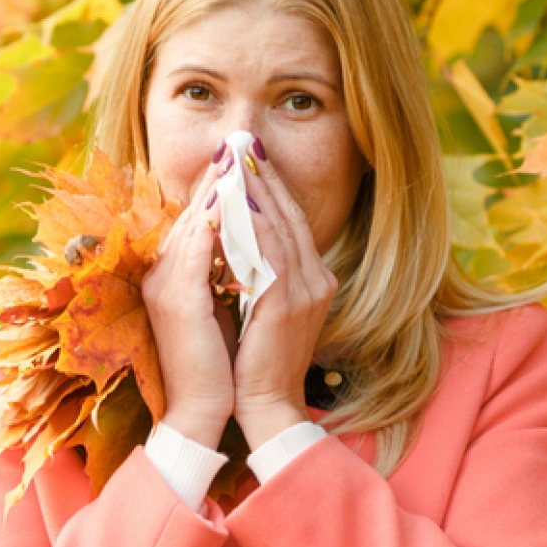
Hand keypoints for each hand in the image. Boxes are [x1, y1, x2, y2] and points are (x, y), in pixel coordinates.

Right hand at [142, 144, 236, 448]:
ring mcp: (165, 283)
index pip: (196, 217)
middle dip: (219, 175)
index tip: (241, 157)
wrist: (206, 411)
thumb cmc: (220, 363)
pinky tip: (236, 197)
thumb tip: (252, 238)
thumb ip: (229, 270)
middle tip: (240, 141)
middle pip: (193, 210)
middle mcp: (162, 272)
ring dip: (219, 186)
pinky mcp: (177, 298)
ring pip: (194, 221)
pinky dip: (216, 219)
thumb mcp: (225, 306)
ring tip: (241, 156)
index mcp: (172, 274)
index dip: (218, 186)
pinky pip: (196, 245)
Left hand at [231, 139, 338, 447]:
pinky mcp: (286, 304)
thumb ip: (255, 269)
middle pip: (289, 214)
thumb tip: (231, 232)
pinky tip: (235, 200)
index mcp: (311, 278)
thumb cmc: (253, 360)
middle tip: (242, 140)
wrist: (263, 406)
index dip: (270, 185)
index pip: (290, 220)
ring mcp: (306, 290)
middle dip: (264, 175)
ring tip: (235, 158)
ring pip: (279, 226)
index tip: (249, 154)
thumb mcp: (259, 305)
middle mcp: (316, 279)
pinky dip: (251, 224)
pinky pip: (268, 252)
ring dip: (255, 190)